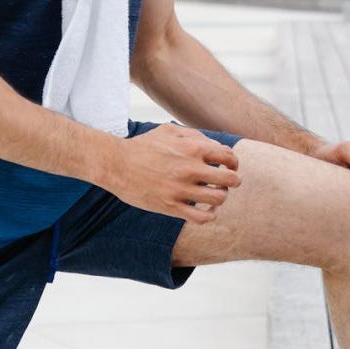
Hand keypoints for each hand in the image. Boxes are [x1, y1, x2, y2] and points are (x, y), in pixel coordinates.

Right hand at [104, 123, 241, 223]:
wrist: (116, 164)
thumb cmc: (143, 146)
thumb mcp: (169, 131)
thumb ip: (195, 136)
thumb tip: (215, 147)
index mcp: (192, 148)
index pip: (229, 157)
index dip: (233, 162)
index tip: (228, 166)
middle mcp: (190, 169)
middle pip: (230, 179)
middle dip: (233, 181)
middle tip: (227, 182)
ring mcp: (181, 189)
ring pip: (219, 199)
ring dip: (221, 197)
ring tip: (214, 194)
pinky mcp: (171, 207)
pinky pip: (202, 218)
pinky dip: (210, 215)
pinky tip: (206, 210)